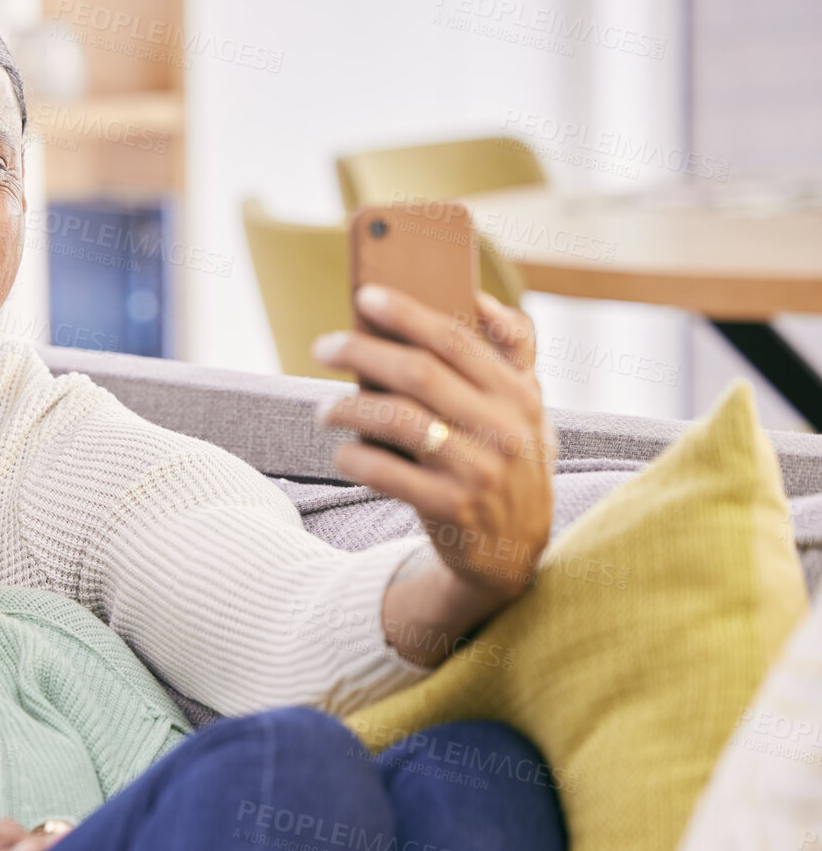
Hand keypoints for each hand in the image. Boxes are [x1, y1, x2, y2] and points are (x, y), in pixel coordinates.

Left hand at [316, 286, 555, 661]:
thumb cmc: (507, 464)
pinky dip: (355, 458)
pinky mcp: (451, 509)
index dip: (407, 313)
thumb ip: (513, 354)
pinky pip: (387, 473)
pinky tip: (342, 454)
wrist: (514, 554)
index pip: (456, 340)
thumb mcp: (527, 410)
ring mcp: (480, 471)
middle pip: (419, 373)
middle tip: (323, 346)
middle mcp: (506, 429)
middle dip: (363, 352)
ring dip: (349, 407)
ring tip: (323, 409)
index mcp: (520, 394)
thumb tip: (479, 298)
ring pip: (398, 419)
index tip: (365, 296)